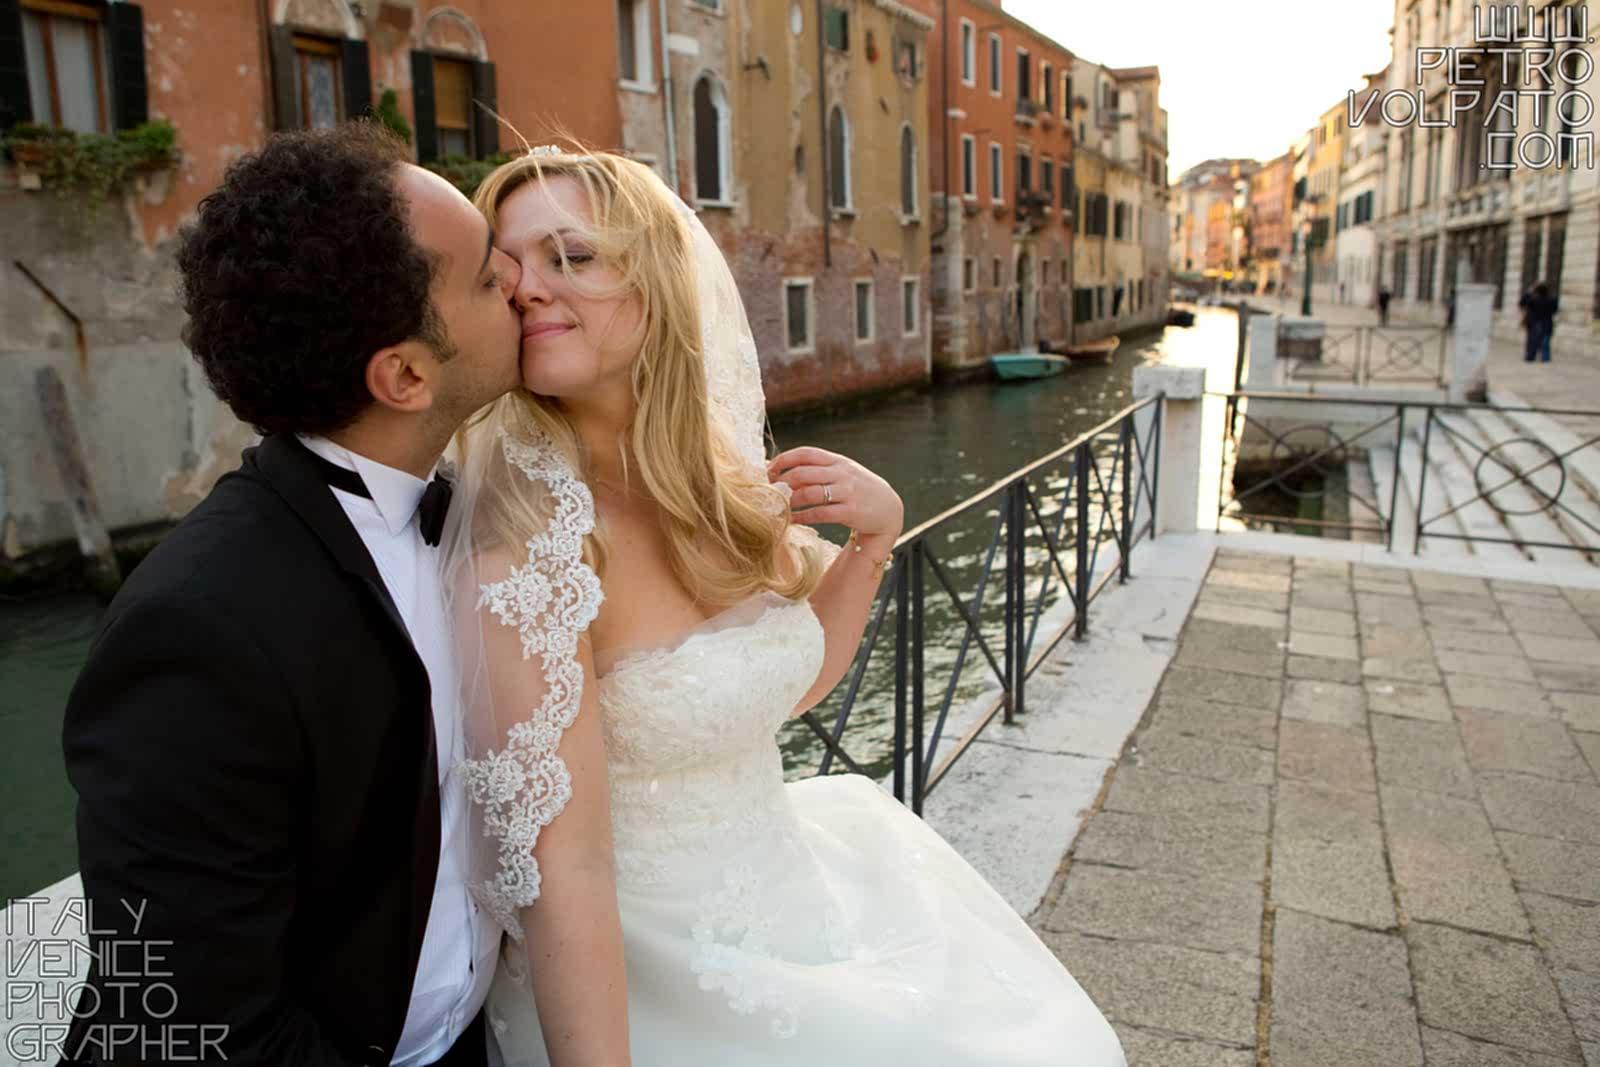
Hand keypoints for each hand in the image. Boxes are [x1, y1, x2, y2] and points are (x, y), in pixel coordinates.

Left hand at [768, 446, 903, 550]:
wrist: (888, 509)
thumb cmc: (859, 489)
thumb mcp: (844, 472)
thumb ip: (820, 469)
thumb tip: (786, 470)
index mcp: (838, 461)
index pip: (806, 453)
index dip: (784, 459)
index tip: (769, 469)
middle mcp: (842, 473)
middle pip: (803, 473)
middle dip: (782, 482)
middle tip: (770, 491)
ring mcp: (847, 492)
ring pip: (809, 493)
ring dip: (790, 500)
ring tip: (778, 505)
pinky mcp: (850, 512)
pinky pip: (819, 514)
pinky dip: (802, 517)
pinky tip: (791, 520)